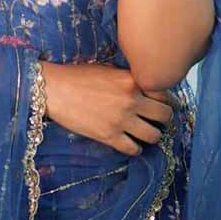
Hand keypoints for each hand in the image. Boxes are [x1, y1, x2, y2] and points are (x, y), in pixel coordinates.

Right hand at [41, 60, 179, 156]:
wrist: (55, 90)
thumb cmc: (78, 76)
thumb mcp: (108, 70)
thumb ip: (128, 79)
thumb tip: (144, 88)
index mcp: (131, 80)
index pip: (164, 93)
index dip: (166, 99)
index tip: (165, 103)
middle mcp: (131, 100)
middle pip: (165, 116)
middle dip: (164, 118)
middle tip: (159, 119)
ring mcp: (121, 120)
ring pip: (154, 136)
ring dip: (152, 134)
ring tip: (146, 132)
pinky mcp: (109, 137)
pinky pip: (134, 149)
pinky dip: (135, 148)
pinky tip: (130, 142)